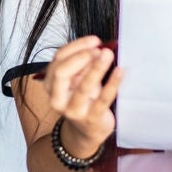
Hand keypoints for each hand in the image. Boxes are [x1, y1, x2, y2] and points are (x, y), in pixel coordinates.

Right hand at [42, 36, 121, 156]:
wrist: (87, 131)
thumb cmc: (83, 100)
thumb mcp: (77, 81)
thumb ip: (81, 64)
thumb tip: (97, 45)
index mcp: (51, 84)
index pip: (58, 59)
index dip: (76, 47)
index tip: (94, 40)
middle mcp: (57, 98)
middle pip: (62, 72)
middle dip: (81, 57)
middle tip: (100, 50)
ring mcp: (74, 110)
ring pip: (83, 86)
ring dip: (97, 67)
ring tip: (108, 54)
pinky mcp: (91, 118)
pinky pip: (103, 99)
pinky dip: (112, 83)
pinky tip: (120, 71)